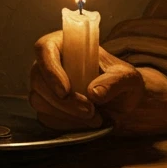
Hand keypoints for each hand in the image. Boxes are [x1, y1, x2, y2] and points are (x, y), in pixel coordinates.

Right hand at [28, 31, 145, 130]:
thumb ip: (115, 81)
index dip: (50, 69)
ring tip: (95, 117)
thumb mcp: (127, 77)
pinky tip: (86, 123)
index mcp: (68, 44)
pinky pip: (45, 116)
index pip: (45, 48)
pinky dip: (66, 123)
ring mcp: (46, 85)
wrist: (122, 102)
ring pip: (39, 100)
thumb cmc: (122, 82)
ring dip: (65, 114)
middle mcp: (52, 63)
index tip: (66, 91)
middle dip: (63, 101)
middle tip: (90, 111)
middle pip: (39, 79)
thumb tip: (94, 93)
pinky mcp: (47, 105)